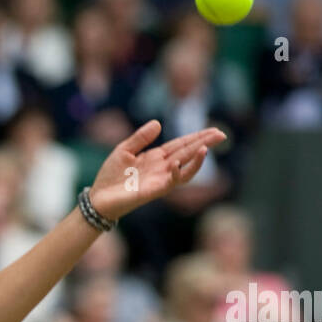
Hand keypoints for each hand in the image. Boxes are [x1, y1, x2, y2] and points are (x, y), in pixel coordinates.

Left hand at [88, 121, 225, 220]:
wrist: (98, 198)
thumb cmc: (110, 176)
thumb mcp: (124, 150)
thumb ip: (140, 137)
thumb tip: (159, 123)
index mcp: (156, 157)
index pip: (181, 144)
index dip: (196, 136)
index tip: (213, 129)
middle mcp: (162, 168)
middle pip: (188, 153)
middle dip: (204, 144)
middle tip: (222, 135)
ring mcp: (160, 180)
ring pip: (185, 168)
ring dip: (197, 159)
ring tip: (207, 147)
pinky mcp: (154, 191)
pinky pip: (170, 182)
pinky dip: (177, 172)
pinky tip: (177, 162)